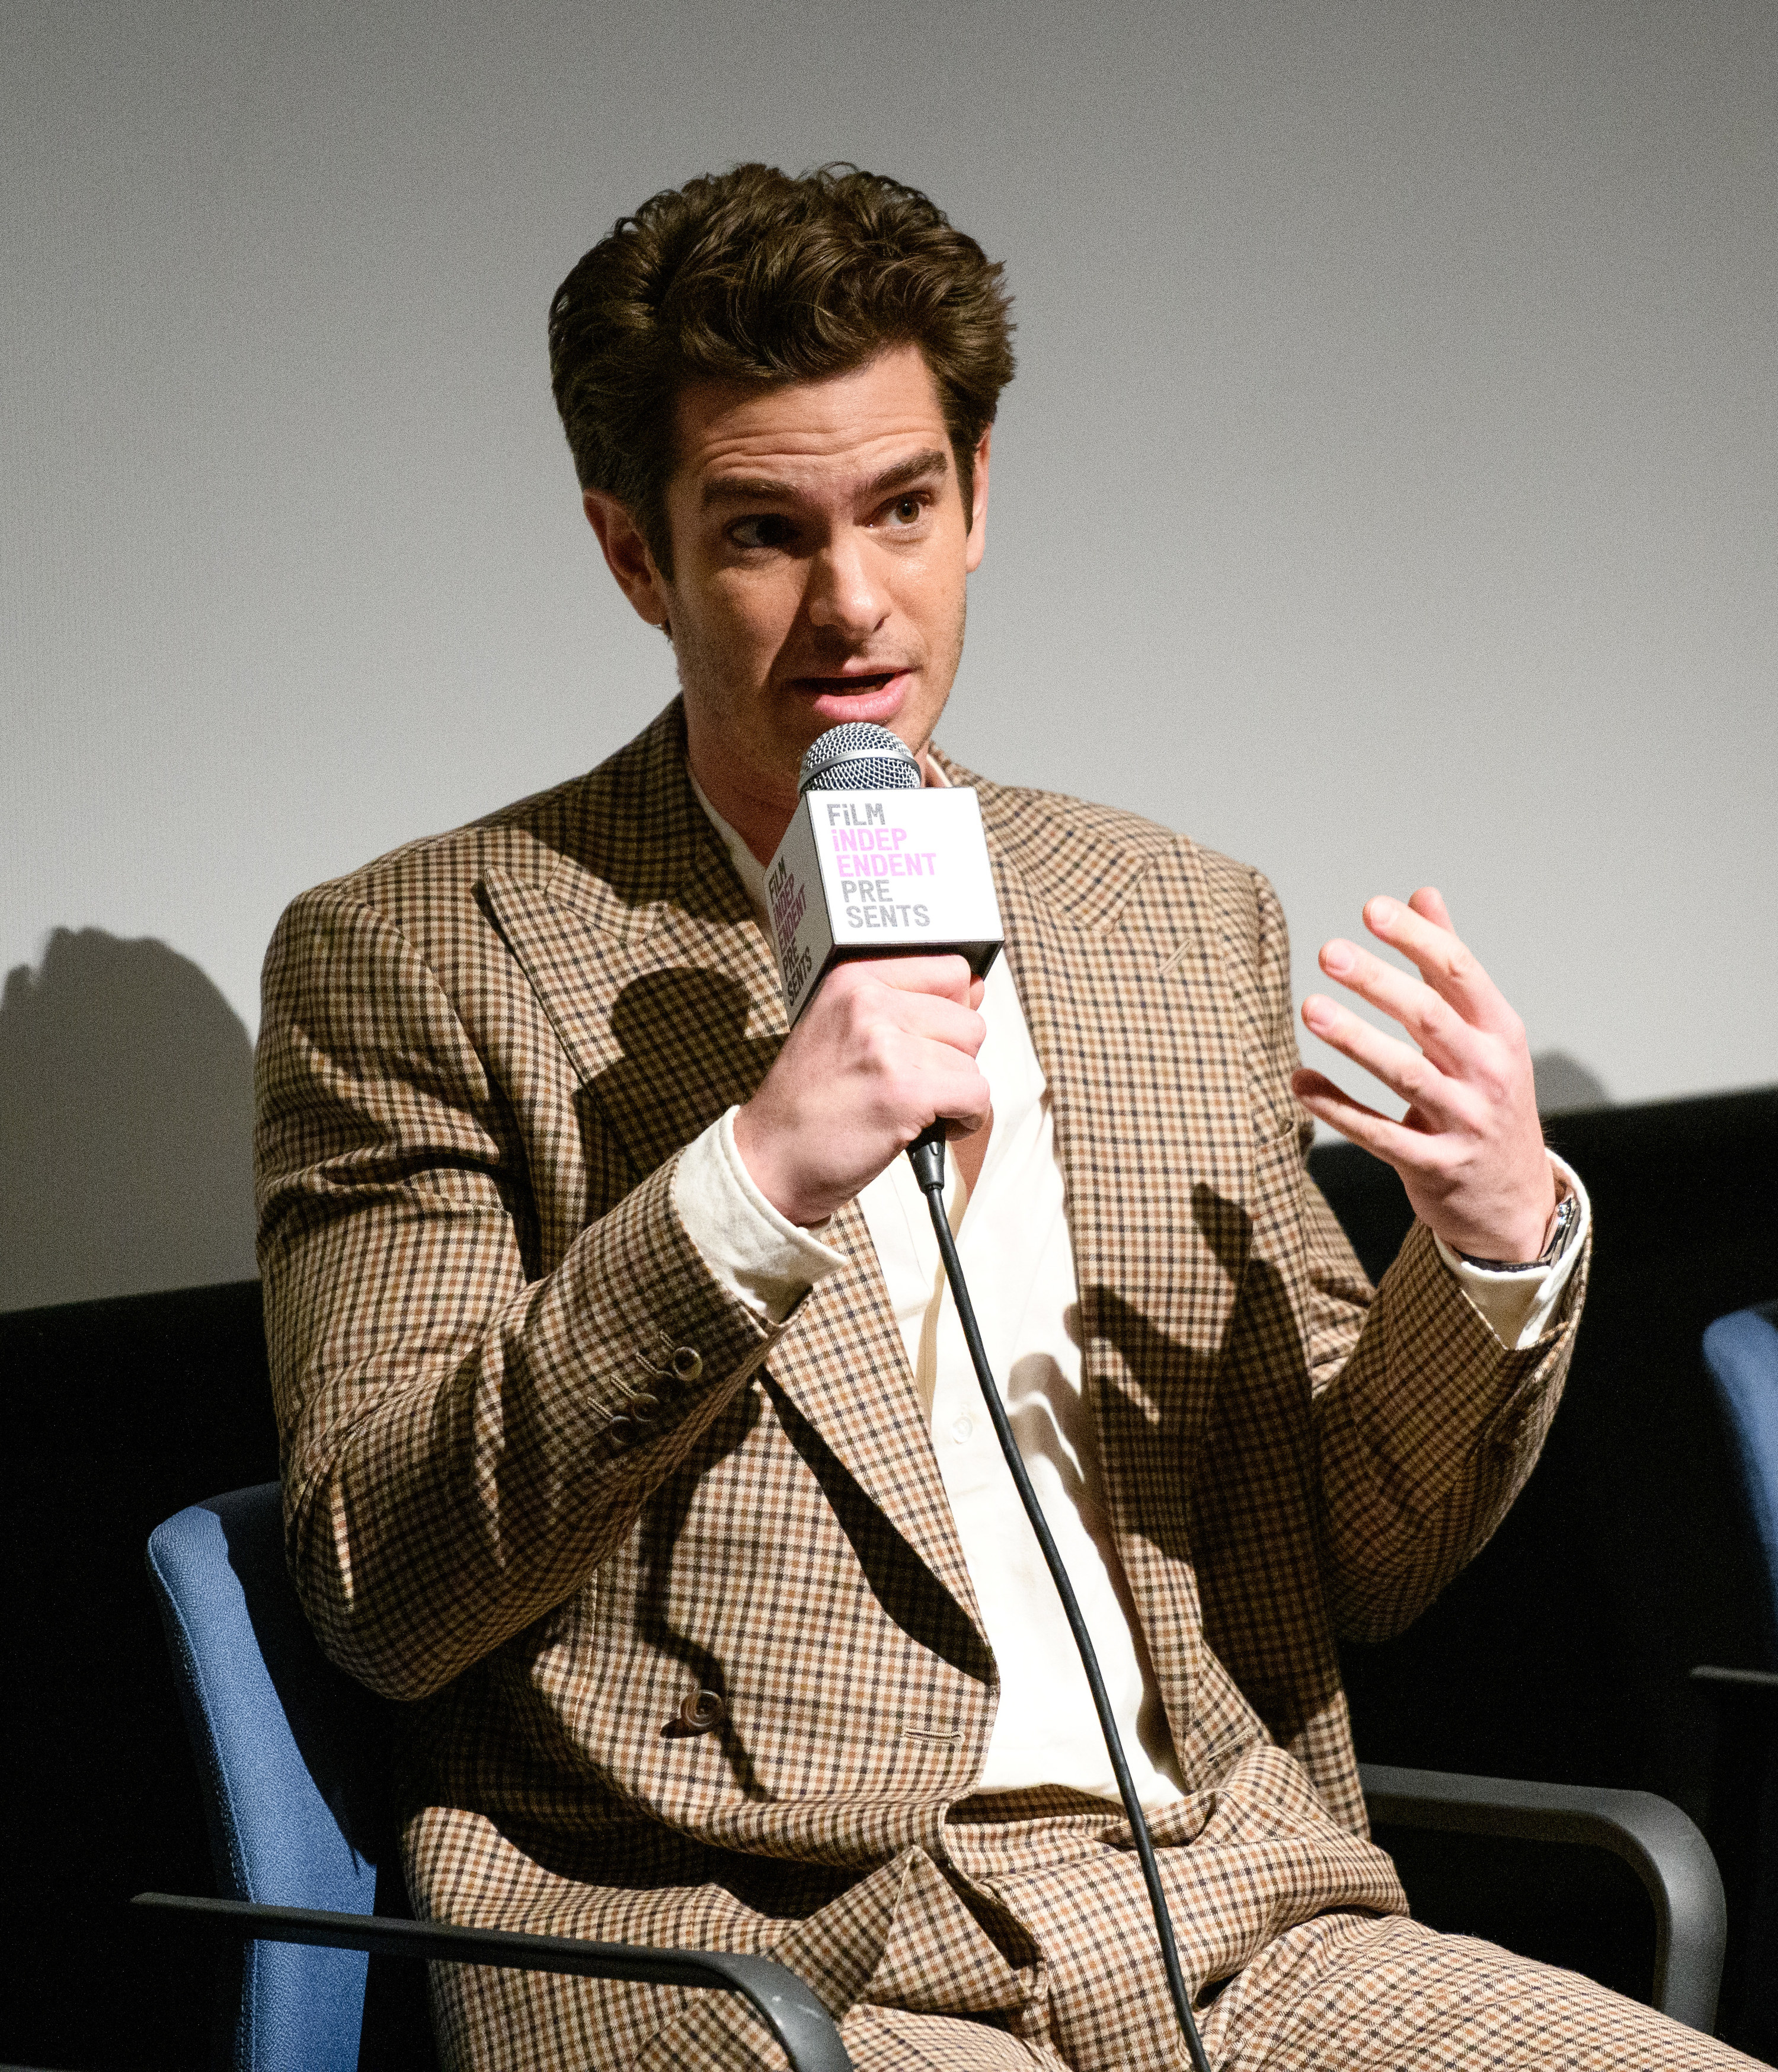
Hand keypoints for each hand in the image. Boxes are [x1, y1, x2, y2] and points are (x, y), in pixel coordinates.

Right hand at [734, 956, 989, 1226]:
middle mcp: (870, 1003)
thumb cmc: (809, 1103)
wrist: (769, 1160)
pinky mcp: (906, 1092)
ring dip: (955, 1093)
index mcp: (854, 979)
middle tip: (913, 1084)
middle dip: (954, 1060)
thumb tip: (976, 989)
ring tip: (914, 1109)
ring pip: (973, 1062)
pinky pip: (976, 1096)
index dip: (954, 1012)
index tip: (933, 1040)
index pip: (951, 971)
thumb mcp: (842, 1030)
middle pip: (969, 1021)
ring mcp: (887, 1046)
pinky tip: (930, 1128)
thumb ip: (907, 1005)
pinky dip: (965, 1119)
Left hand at [1290, 888, 1555, 1261]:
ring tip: (1308, 1008)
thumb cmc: (1487, 1095)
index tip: (1370, 908)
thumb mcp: (1485, 1031)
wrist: (1513, 1199)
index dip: (1416, 938)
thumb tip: (1423, 894)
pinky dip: (1338, 1108)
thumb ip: (1448, 966)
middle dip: (1378, 982)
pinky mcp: (1434, 1165)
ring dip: (1355, 1040)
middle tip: (1327, 951)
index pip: (1459, 972)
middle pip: (1430, 1017)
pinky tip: (1299, 1084)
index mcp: (1500, 1031)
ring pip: (1405, 1075)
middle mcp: (1488, 1073)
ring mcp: (1464, 1122)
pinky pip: (1379, 1134)